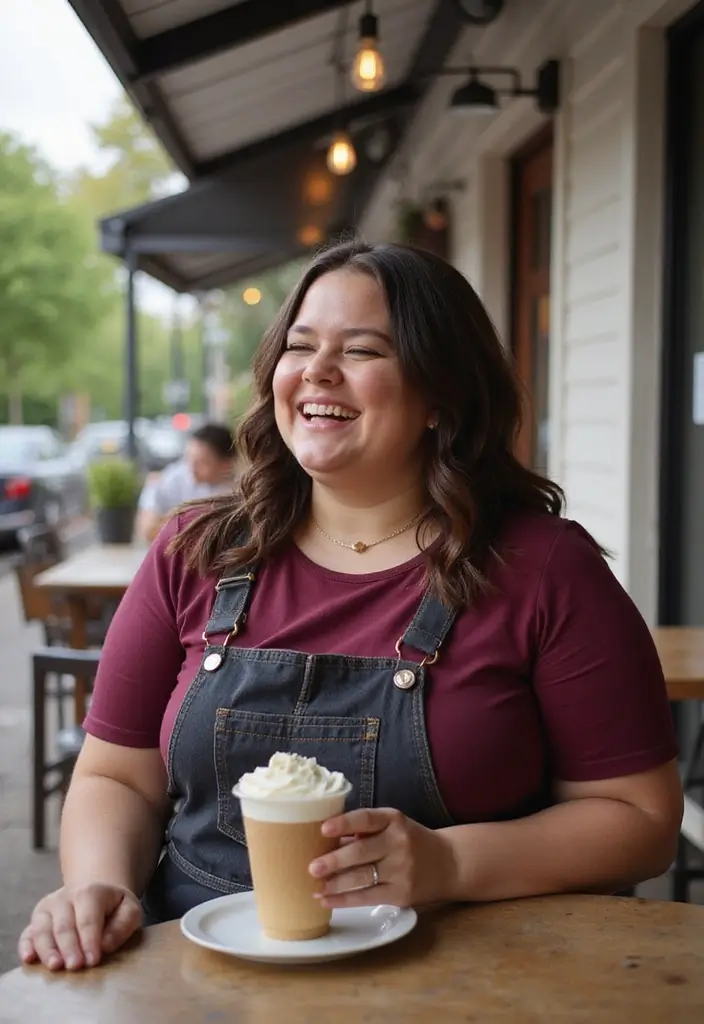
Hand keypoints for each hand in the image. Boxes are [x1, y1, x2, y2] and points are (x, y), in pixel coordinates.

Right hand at [18, 883, 142, 969]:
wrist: (94, 894)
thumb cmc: (114, 907)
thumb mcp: (129, 909)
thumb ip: (123, 924)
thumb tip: (105, 944)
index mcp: (89, 891)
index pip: (88, 919)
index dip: (90, 940)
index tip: (94, 960)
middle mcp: (64, 897)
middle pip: (64, 925)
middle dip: (69, 947)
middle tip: (75, 967)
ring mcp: (47, 908)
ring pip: (42, 929)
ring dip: (47, 949)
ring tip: (55, 966)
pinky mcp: (36, 921)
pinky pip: (27, 933)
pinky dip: (26, 946)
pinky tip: (29, 959)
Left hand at [309, 808, 456, 908]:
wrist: (449, 864)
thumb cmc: (410, 841)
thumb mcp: (392, 827)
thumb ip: (363, 832)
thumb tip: (322, 841)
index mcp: (394, 820)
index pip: (366, 818)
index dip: (344, 823)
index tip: (323, 829)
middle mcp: (399, 842)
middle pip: (361, 852)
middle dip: (334, 861)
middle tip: (311, 867)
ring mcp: (402, 869)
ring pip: (362, 878)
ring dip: (335, 884)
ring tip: (315, 886)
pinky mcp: (402, 894)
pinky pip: (368, 897)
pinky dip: (345, 900)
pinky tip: (327, 901)